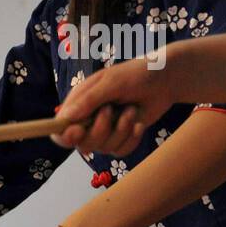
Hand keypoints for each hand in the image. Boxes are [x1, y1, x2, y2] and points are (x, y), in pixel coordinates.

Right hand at [53, 53, 175, 154]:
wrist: (166, 80)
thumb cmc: (136, 75)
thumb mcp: (111, 83)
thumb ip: (89, 101)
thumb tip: (65, 118)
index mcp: (78, 104)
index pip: (60, 128)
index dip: (64, 135)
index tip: (76, 132)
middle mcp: (88, 120)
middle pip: (82, 143)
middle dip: (100, 130)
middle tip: (111, 110)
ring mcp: (105, 131)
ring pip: (103, 148)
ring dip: (121, 130)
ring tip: (131, 110)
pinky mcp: (121, 138)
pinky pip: (120, 151)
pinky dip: (132, 139)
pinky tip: (139, 123)